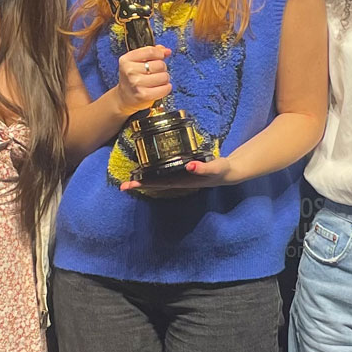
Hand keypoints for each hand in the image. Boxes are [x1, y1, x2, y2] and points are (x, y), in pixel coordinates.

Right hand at [115, 46, 171, 115]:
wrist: (124, 97)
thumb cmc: (133, 77)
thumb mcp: (137, 61)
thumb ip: (152, 53)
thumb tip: (167, 51)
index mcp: (127, 59)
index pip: (150, 51)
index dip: (159, 54)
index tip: (160, 57)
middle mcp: (130, 71)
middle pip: (159, 64)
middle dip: (162, 68)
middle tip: (156, 72)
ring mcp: (137, 83)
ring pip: (164, 76)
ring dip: (164, 78)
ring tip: (157, 80)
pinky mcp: (144, 95)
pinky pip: (165, 88)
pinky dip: (166, 88)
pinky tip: (160, 87)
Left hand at [120, 156, 234, 191]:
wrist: (228, 173)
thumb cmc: (221, 170)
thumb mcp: (215, 168)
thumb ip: (203, 168)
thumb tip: (189, 166)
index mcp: (183, 181)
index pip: (160, 183)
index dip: (145, 183)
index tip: (131, 184)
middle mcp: (178, 181)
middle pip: (155, 184)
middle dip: (139, 184)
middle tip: (123, 186)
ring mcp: (179, 178)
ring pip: (158, 181)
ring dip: (144, 180)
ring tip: (129, 181)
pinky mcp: (181, 172)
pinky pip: (164, 175)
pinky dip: (153, 174)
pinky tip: (146, 171)